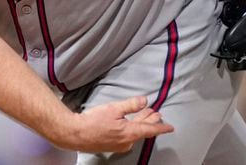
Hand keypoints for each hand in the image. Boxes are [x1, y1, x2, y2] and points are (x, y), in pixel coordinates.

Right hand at [54, 96, 173, 152]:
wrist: (75, 134)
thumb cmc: (92, 122)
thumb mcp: (114, 109)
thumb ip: (131, 105)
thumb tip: (143, 101)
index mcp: (129, 133)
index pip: (150, 129)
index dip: (161, 127)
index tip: (169, 127)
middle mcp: (126, 142)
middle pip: (142, 130)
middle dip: (150, 121)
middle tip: (155, 114)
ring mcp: (119, 144)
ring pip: (134, 132)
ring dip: (140, 123)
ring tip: (144, 115)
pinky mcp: (112, 144)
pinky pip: (126, 135)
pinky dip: (131, 127)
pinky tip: (129, 122)